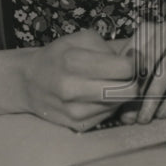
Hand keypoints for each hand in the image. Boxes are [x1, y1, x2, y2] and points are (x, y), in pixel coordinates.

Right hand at [17, 28, 138, 130]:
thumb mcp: (81, 39)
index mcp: (75, 62)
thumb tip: (136, 57)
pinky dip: (109, 105)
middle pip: (128, 91)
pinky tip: (98, 95)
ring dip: (120, 94)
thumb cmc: (59, 55)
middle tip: (126, 74)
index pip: (125, 69)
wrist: (29, 81)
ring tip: (108, 83)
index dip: (135, 63)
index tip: (132, 59)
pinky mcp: (78, 126)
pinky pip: (109, 115)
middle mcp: (73, 89)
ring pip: (120, 104)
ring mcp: (75, 111)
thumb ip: (110, 46)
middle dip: (132, 81)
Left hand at [109, 20, 165, 123]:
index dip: (124, 82)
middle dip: (135, 94)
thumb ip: (140, 70)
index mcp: (152, 28)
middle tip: (128, 117)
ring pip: (165, 73)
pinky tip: (163, 113)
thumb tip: (117, 101)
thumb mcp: (160, 54)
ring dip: (152, 100)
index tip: (116, 105)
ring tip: (144, 119)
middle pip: (146, 65)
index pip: (132, 57)